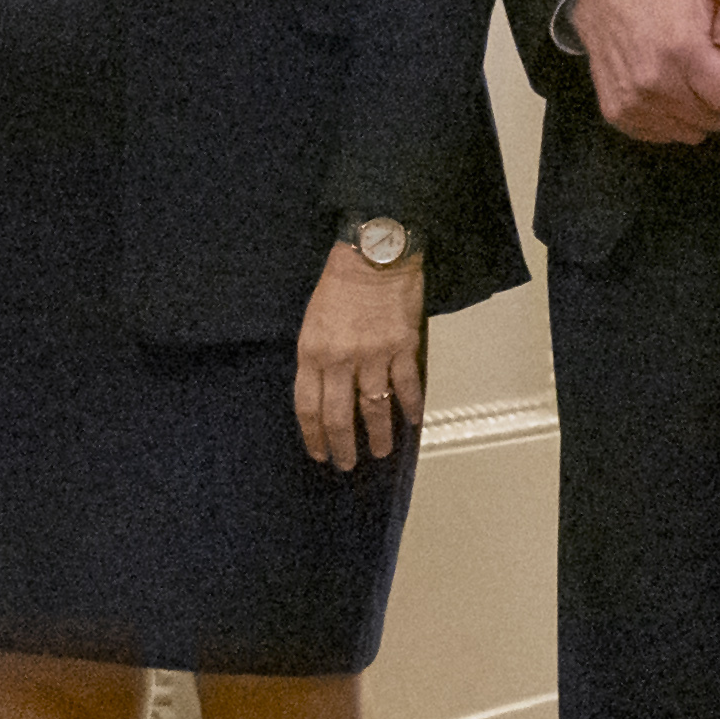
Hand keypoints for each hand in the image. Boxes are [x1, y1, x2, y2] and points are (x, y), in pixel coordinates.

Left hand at [294, 234, 432, 469]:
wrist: (374, 253)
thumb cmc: (340, 284)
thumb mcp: (313, 322)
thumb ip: (317, 358)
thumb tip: (326, 394)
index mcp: (312, 351)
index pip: (308, 406)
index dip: (313, 435)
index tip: (319, 453)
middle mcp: (341, 358)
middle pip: (339, 416)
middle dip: (343, 446)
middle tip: (347, 464)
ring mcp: (374, 354)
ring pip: (375, 407)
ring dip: (378, 435)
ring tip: (381, 451)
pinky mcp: (402, 346)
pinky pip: (407, 385)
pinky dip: (410, 406)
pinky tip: (412, 420)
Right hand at [574, 0, 719, 145]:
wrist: (604, 3)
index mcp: (684, 51)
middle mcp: (657, 82)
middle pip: (712, 120)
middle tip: (712, 80)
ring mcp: (635, 101)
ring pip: (689, 133)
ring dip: (697, 116)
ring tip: (692, 87)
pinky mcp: (619, 114)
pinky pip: (661, 135)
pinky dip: (670, 121)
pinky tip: (669, 95)